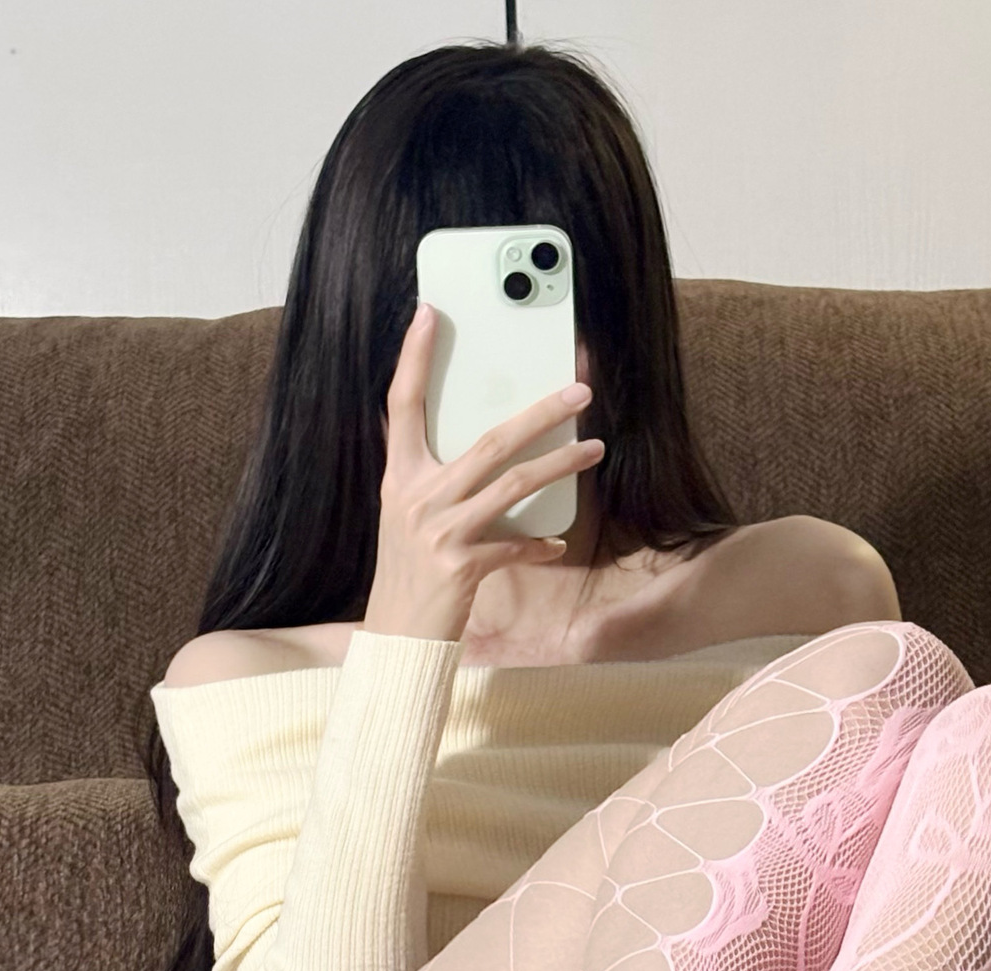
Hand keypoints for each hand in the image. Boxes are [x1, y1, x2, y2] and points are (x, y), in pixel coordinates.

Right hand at [362, 300, 604, 643]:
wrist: (396, 638)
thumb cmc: (410, 574)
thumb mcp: (409, 518)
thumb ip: (433, 480)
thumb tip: (480, 449)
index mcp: (400, 478)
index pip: (402, 403)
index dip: (414, 357)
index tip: (429, 312)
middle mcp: (417, 497)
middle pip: (489, 440)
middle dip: (541, 412)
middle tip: (578, 392)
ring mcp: (440, 532)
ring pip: (514, 484)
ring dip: (560, 464)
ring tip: (593, 450)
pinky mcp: (461, 566)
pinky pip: (514, 545)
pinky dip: (538, 543)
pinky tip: (555, 543)